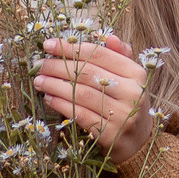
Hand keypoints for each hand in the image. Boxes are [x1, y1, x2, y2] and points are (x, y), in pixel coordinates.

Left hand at [34, 33, 157, 164]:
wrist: (139, 141)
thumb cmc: (127, 102)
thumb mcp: (129, 78)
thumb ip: (119, 56)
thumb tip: (109, 37)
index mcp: (136, 74)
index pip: (100, 55)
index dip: (72, 47)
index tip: (49, 45)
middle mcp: (132, 93)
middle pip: (88, 73)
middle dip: (59, 66)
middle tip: (39, 64)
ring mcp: (122, 115)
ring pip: (82, 94)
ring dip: (55, 85)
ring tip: (39, 81)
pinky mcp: (110, 134)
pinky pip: (81, 115)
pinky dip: (62, 105)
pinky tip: (49, 98)